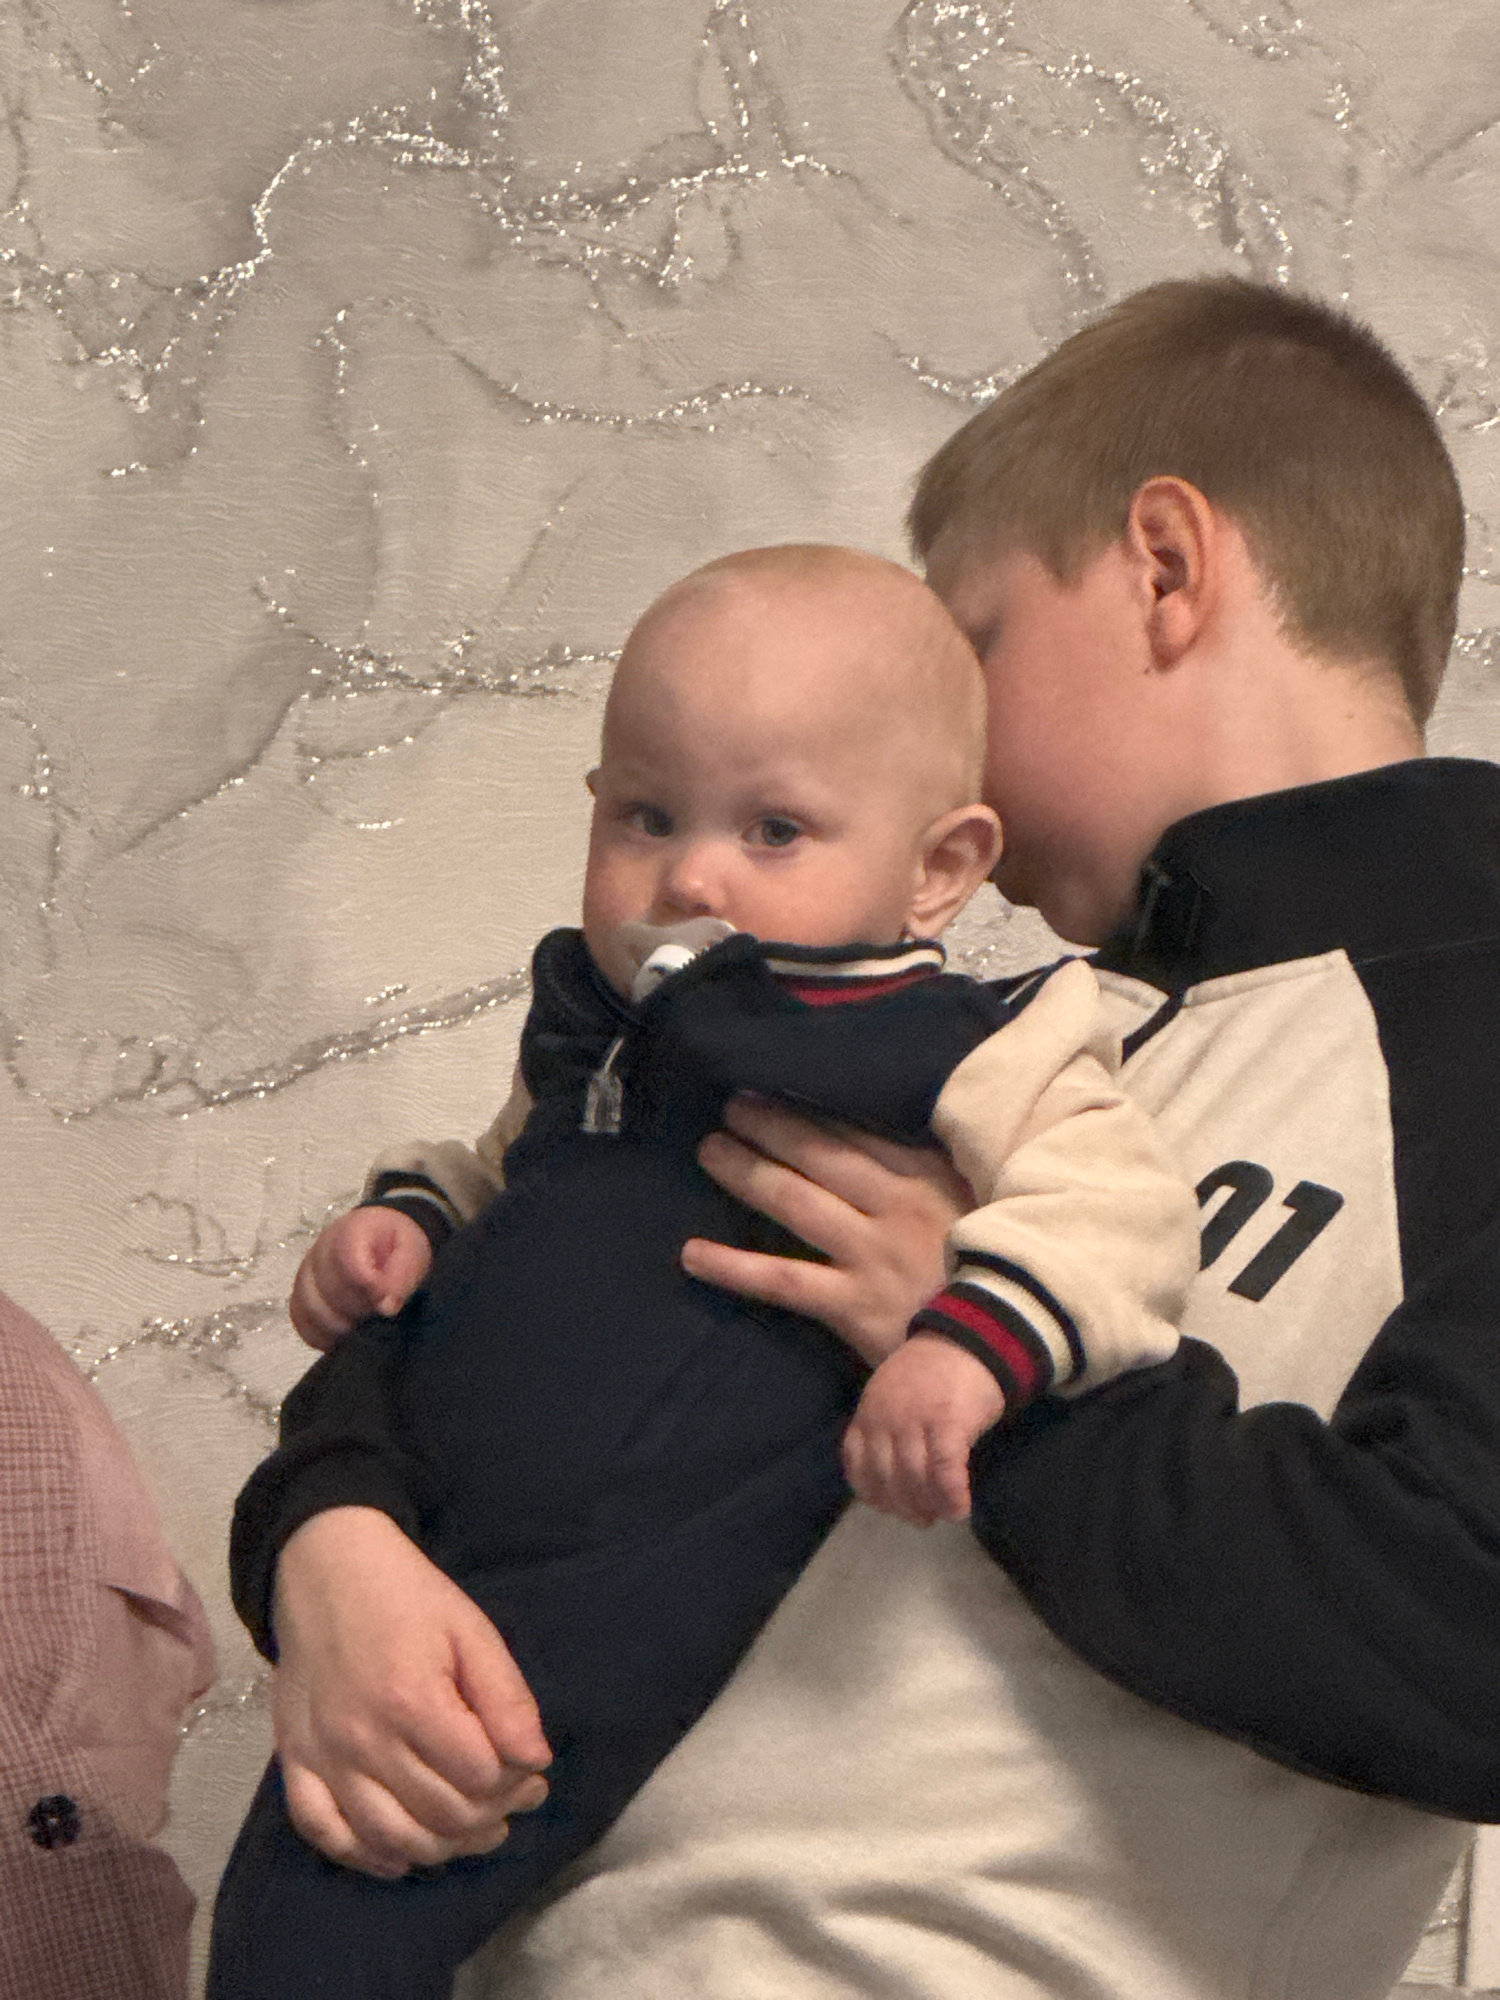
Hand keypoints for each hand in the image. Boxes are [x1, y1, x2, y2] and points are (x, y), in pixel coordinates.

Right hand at [271, 1508, 550, 1875]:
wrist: (327, 1568)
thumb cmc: (407, 1596)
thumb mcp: (471, 1630)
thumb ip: (506, 1698)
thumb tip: (536, 1760)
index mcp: (413, 1700)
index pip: (479, 1778)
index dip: (515, 1782)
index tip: (531, 1772)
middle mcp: (363, 1739)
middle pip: (439, 1815)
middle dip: (490, 1818)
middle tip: (512, 1802)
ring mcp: (324, 1756)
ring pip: (389, 1837)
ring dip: (440, 1848)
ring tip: (472, 1831)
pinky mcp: (294, 1761)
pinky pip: (323, 1833)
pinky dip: (363, 1856)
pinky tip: (400, 1855)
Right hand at [290, 1207, 433, 1351]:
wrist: (380, 1240)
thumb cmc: (396, 1245)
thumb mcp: (413, 1250)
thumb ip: (403, 1274)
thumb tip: (386, 1307)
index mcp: (351, 1230)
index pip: (350, 1264)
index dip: (370, 1288)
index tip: (387, 1298)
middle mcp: (320, 1250)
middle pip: (328, 1290)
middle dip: (358, 1309)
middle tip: (378, 1312)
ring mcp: (305, 1273)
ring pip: (310, 1308)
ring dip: (340, 1325)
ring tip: (363, 1323)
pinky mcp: (300, 1296)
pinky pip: (301, 1321)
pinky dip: (322, 1334)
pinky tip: (344, 1334)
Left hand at [683, 1097, 969, 1366]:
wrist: (1012, 1343)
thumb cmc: (992, 1271)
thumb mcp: (977, 1203)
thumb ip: (935, 1171)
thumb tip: (893, 1137)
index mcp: (927, 1176)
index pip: (855, 1131)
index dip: (806, 1107)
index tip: (769, 1087)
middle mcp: (896, 1206)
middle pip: (818, 1154)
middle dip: (768, 1126)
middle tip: (728, 1106)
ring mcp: (872, 1255)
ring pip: (794, 1202)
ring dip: (746, 1172)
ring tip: (709, 1150)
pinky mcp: (855, 1305)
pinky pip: (783, 1280)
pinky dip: (733, 1267)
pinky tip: (692, 1254)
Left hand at [842, 1334, 1004, 1524]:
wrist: (971, 1339)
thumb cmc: (934, 1374)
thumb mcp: (892, 1396)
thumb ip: (884, 1430)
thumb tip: (892, 1482)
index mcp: (868, 1412)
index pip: (857, 1467)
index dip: (874, 1496)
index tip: (893, 1507)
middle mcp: (885, 1418)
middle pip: (886, 1480)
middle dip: (904, 1507)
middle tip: (924, 1517)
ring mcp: (915, 1419)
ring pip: (913, 1479)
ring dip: (930, 1505)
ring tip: (944, 1512)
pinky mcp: (948, 1421)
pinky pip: (944, 1471)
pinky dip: (952, 1496)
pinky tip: (961, 1507)